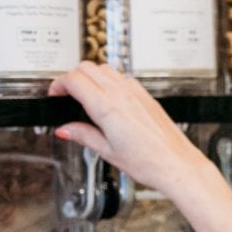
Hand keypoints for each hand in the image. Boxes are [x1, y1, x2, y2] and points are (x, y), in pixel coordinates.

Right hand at [50, 63, 217, 198]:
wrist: (176, 163)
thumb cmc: (148, 161)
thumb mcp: (107, 151)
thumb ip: (82, 135)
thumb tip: (65, 129)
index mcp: (107, 107)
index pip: (74, 80)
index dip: (58, 84)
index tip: (55, 94)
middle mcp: (121, 93)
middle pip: (86, 67)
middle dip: (71, 77)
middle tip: (66, 95)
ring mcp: (134, 90)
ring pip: (103, 67)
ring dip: (89, 76)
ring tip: (84, 96)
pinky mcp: (144, 93)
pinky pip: (119, 76)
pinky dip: (106, 80)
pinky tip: (106, 98)